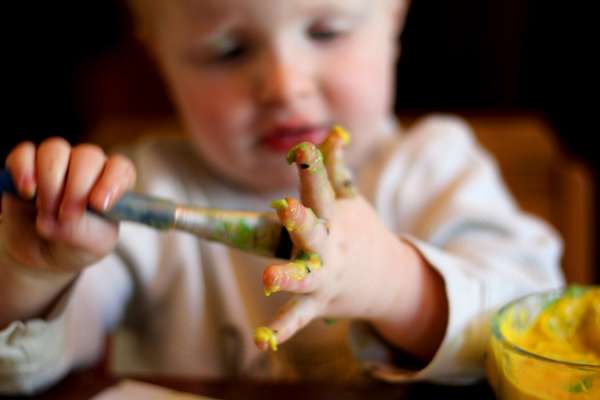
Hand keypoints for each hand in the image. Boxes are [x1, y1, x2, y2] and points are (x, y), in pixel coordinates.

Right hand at [1, 137, 135, 277]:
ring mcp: (57, 161)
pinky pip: (24, 153)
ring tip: (45, 210)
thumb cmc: (77, 243)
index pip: (121, 168)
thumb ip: (83, 231)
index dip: (111, 182)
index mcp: (113, 182)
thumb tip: (64, 220)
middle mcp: (88, 165)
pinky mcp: (25, 164)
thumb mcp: (89, 246)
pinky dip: (24, 170)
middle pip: (87, 157)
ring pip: (55, 150)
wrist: (42, 249)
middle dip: (76, 189)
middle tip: (66, 216)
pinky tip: (27, 192)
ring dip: (50, 182)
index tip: (98, 205)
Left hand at [254, 127, 446, 358]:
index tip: (302, 148)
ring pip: (304, 277)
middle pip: (313, 231)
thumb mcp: (351, 199)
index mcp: (334, 217)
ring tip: (269, 277)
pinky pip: (297, 317)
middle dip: (301, 220)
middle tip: (286, 208)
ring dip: (288, 276)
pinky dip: (281, 331)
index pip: (322, 187)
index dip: (312, 167)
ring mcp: (324, 276)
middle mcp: (329, 245)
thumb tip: (334, 131)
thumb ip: (336, 168)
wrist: (389, 280)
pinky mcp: (318, 302)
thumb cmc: (360, 232)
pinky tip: (260, 341)